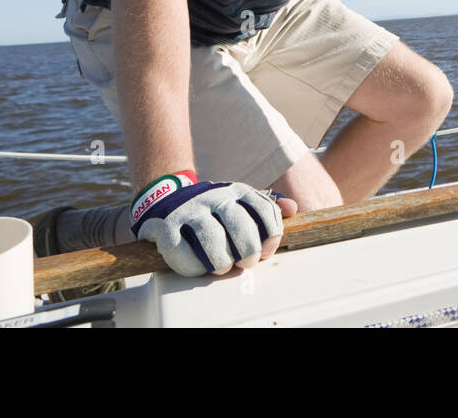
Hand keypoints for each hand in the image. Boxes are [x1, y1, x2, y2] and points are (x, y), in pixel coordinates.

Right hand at [130, 173, 295, 275]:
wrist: (164, 201)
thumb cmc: (211, 210)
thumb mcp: (239, 202)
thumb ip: (266, 207)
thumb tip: (293, 209)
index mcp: (236, 190)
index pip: (264, 209)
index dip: (271, 234)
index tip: (267, 252)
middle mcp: (214, 196)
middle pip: (240, 226)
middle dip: (248, 252)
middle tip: (245, 263)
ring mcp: (189, 210)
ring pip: (212, 240)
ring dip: (221, 262)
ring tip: (222, 267)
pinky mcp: (164, 226)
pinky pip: (181, 251)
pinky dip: (193, 267)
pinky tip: (198, 267)